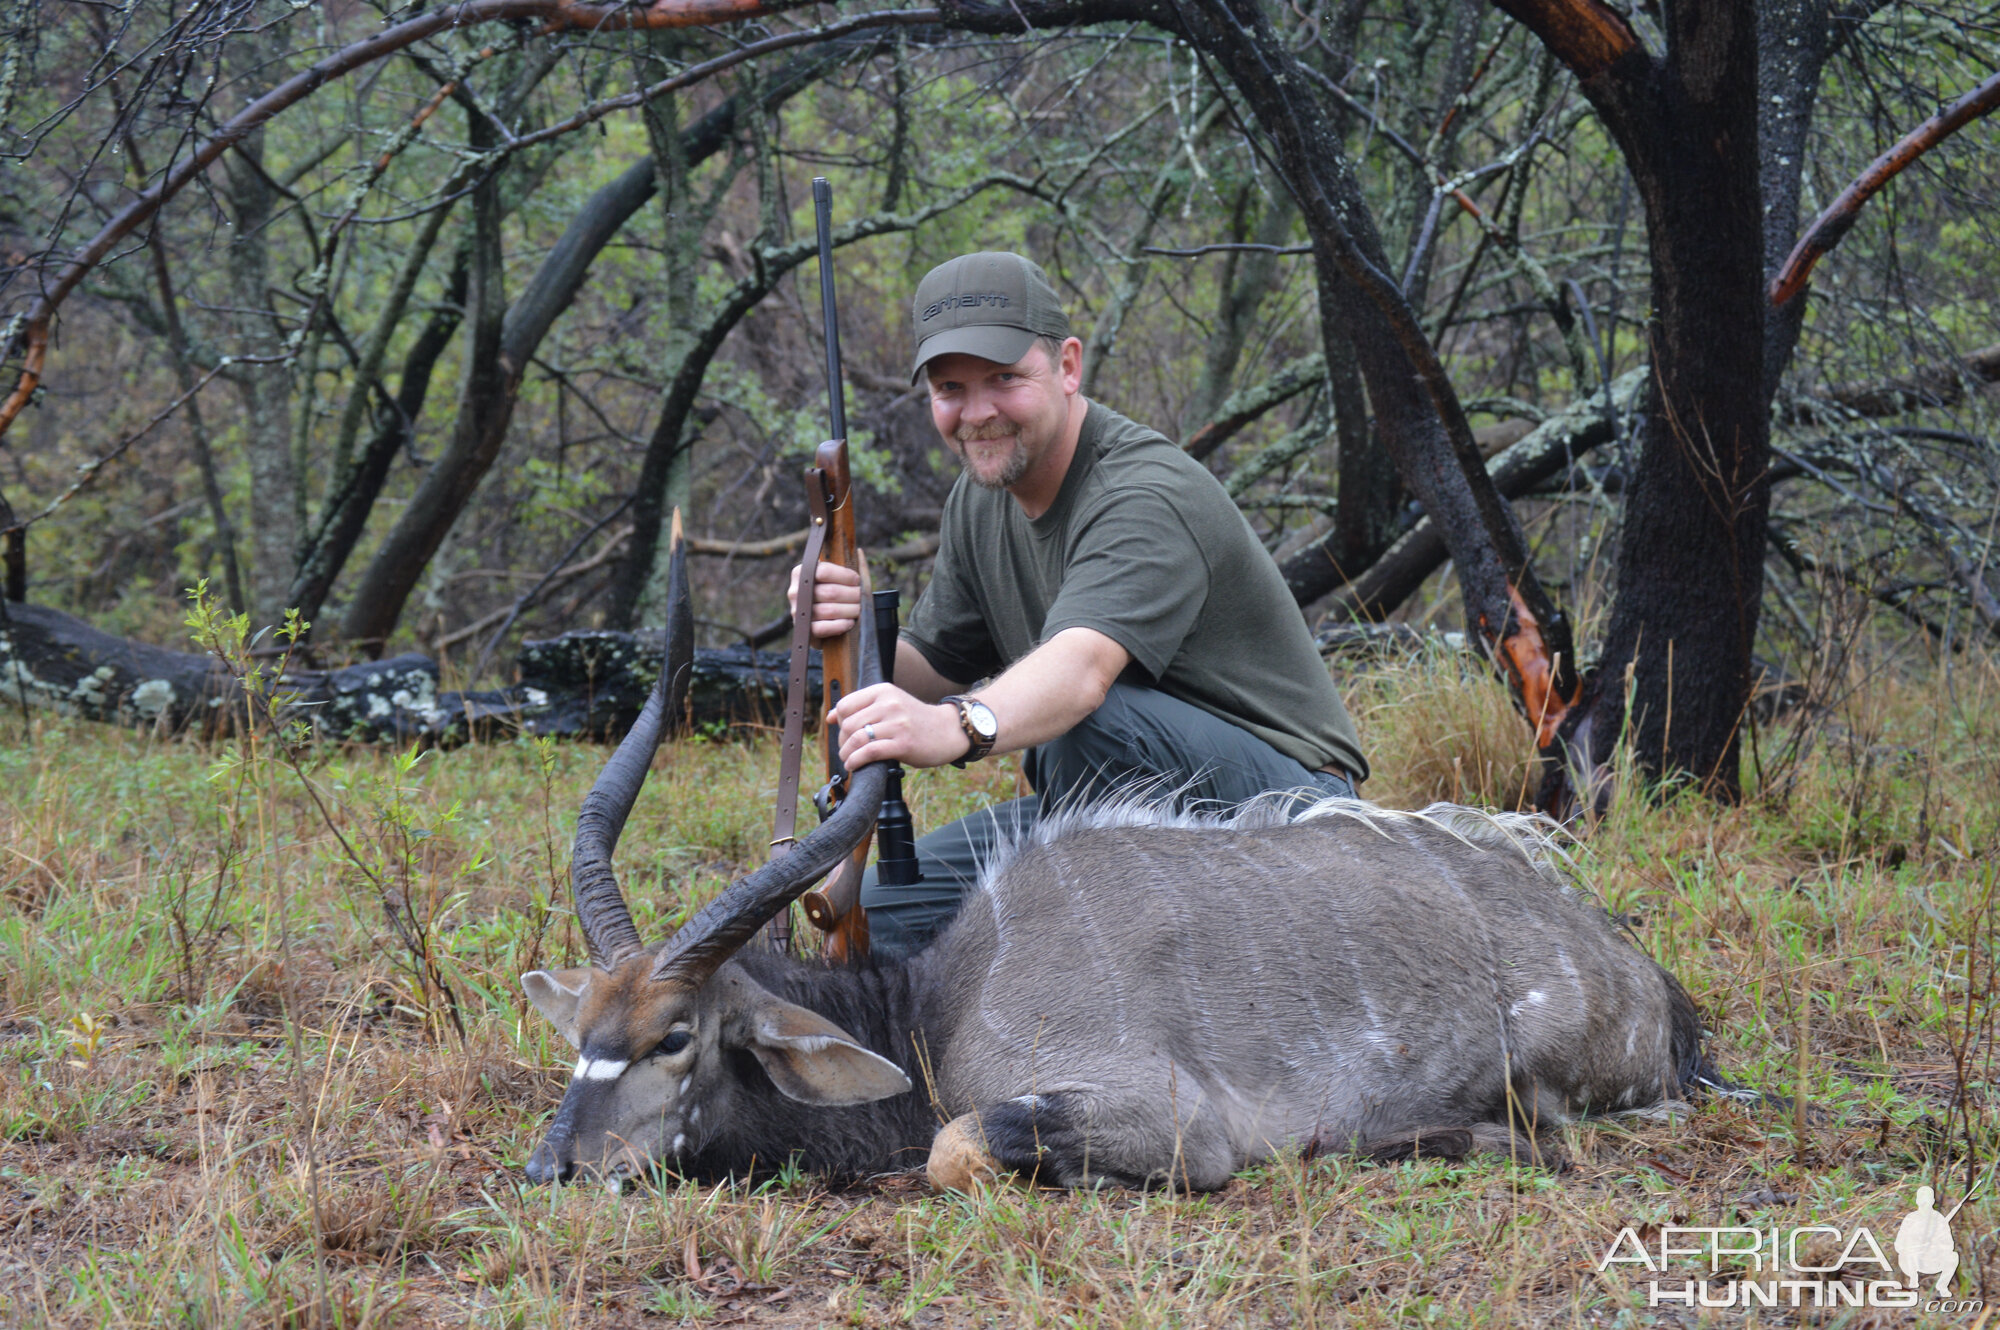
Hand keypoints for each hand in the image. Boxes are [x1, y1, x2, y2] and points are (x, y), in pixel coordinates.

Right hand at [786, 560, 862, 641]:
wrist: (817, 619)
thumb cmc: (829, 593)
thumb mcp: (832, 577)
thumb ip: (843, 567)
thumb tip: (860, 552)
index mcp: (800, 572)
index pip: (824, 571)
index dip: (845, 576)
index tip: (857, 580)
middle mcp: (795, 591)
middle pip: (831, 592)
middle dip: (852, 595)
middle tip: (862, 597)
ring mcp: (798, 612)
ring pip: (830, 610)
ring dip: (851, 610)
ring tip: (859, 609)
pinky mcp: (804, 629)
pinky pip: (824, 628)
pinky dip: (841, 625)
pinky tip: (850, 622)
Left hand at [830, 683, 975, 770]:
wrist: (948, 731)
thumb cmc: (916, 720)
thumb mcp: (891, 704)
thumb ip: (862, 708)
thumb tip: (830, 717)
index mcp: (884, 691)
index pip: (845, 705)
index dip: (839, 721)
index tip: (844, 732)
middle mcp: (890, 704)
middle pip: (848, 723)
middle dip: (842, 740)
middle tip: (847, 749)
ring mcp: (897, 724)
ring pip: (857, 738)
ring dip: (846, 753)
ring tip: (848, 758)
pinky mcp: (903, 744)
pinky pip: (870, 752)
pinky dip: (856, 761)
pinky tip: (854, 765)